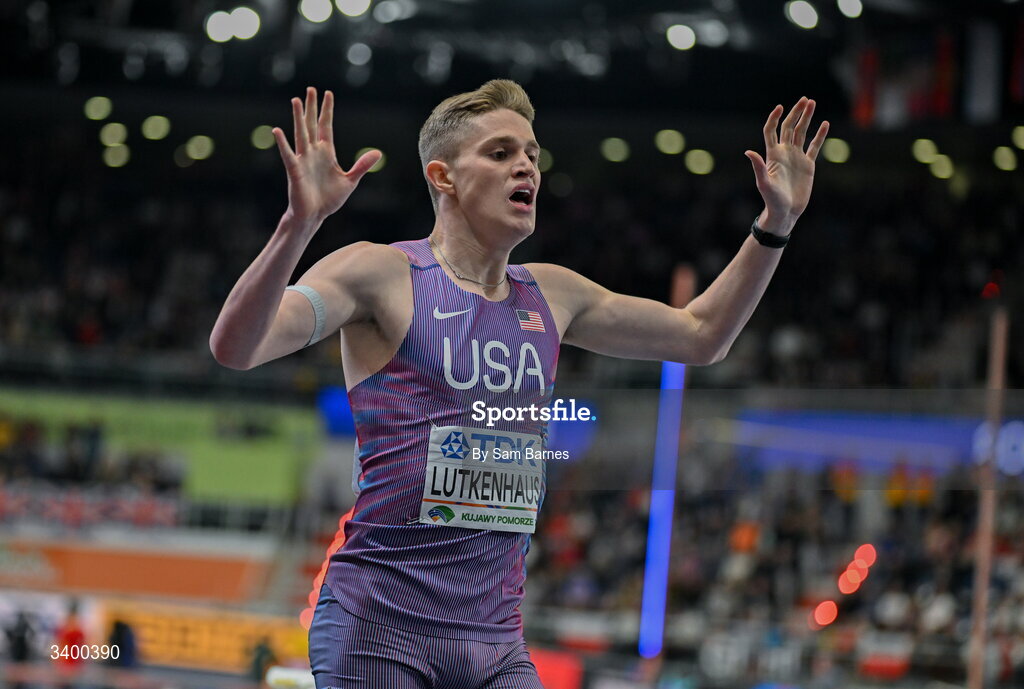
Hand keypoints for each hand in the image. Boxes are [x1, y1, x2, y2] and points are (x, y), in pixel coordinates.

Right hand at [273, 87, 381, 224]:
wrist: (314, 216)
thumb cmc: (329, 199)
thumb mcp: (350, 180)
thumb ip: (361, 166)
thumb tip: (378, 153)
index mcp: (326, 153)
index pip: (326, 126)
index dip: (327, 111)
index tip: (328, 94)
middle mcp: (313, 152)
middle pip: (312, 125)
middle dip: (312, 107)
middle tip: (311, 89)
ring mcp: (303, 160)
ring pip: (301, 134)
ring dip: (299, 117)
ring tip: (296, 100)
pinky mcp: (295, 171)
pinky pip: (288, 155)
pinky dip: (283, 143)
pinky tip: (278, 130)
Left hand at [745, 97, 827, 234]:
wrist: (786, 212)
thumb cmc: (772, 200)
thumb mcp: (764, 183)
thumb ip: (758, 166)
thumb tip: (748, 151)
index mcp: (773, 155)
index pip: (771, 131)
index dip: (774, 118)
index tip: (780, 107)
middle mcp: (784, 153)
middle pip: (789, 127)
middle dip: (796, 113)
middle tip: (805, 99)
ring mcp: (796, 157)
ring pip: (802, 133)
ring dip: (807, 118)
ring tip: (812, 103)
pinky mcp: (808, 165)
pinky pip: (814, 146)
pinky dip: (820, 135)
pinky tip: (824, 123)